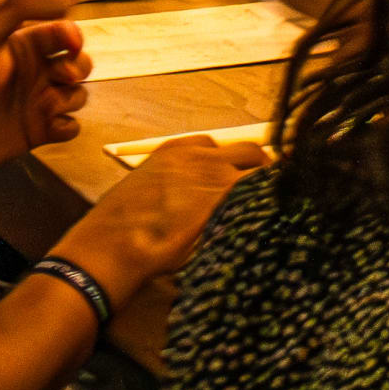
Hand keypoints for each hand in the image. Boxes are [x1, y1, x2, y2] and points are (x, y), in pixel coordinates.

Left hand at [0, 0, 92, 167]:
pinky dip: (66, 125)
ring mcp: (41, 101)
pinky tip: (49, 125)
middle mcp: (38, 71)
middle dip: (79, 67)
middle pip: (81, 63)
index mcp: (26, 46)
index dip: (73, 36)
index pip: (65, 34)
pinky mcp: (41, 131)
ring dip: (70, 98)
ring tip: (45, 105)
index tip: (69, 43)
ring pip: (79, 94)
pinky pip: (71, 126)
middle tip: (62, 75)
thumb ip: (7, 10)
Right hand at [60, 131, 269, 299]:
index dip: (233, 163)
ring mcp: (218, 176)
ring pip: (263, 174)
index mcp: (177, 150)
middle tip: (269, 191)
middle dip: (262, 169)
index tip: (239, 177)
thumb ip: (175, 186)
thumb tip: (191, 201)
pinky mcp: (229, 201)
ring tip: (275, 210)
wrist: (113, 243)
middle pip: (251, 151)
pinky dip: (271, 208)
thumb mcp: (146, 190)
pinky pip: (264, 198)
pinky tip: (273, 224)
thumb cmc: (119, 225)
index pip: (219, 146)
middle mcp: (202, 157)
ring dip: (270, 189)